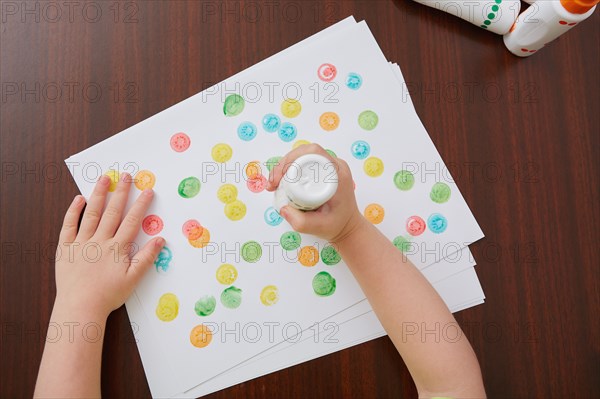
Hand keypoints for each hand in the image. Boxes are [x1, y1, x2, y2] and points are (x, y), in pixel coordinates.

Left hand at [55, 173, 164, 318]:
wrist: (80, 307)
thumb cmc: (108, 296)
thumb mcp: (133, 279)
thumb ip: (146, 258)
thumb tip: (160, 240)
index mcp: (117, 248)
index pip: (132, 221)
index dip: (141, 205)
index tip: (148, 191)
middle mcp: (100, 240)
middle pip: (112, 212)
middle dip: (121, 192)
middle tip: (126, 176)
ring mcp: (81, 242)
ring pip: (91, 213)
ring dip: (98, 194)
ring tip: (104, 179)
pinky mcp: (65, 248)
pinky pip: (68, 225)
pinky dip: (73, 211)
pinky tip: (78, 199)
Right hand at [266, 143, 365, 242]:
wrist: (347, 227)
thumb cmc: (337, 225)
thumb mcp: (320, 227)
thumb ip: (302, 222)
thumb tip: (283, 208)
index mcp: (338, 175)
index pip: (313, 153)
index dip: (292, 160)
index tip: (280, 178)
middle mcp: (336, 167)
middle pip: (305, 152)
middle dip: (284, 164)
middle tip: (273, 183)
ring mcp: (330, 168)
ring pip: (303, 156)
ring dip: (285, 167)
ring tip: (275, 185)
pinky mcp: (324, 171)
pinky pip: (305, 163)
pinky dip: (290, 170)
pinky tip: (282, 183)